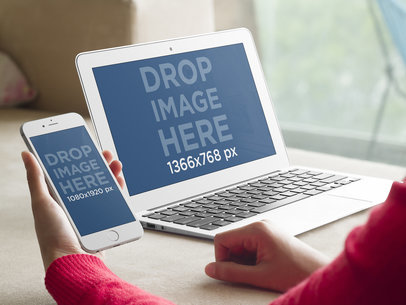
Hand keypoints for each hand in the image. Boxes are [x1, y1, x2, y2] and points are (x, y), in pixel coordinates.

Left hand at [21, 150, 123, 270]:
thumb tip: (26, 154)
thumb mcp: (41, 202)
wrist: (73, 260)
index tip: (84, 146)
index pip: (70, 172)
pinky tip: (119, 180)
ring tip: (115, 164)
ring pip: (104, 186)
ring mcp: (91, 211)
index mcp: (59, 197)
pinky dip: (118, 189)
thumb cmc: (53, 235)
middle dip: (99, 163)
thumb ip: (35, 178)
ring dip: (111, 173)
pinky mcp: (105, 219)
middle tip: (104, 153)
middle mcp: (76, 203)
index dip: (78, 159)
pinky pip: (114, 200)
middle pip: (90, 177)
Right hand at [205, 220, 328, 291]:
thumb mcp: (259, 275)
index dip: (221, 258)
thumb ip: (231, 272)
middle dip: (234, 260)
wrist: (320, 272)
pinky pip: (249, 246)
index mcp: (256, 229)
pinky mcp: (270, 236)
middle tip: (251, 274)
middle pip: (230, 241)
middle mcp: (260, 225)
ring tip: (262, 271)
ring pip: (239, 245)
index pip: (221, 239)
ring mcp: (265, 230)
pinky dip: (251, 259)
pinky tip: (265, 267)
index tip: (231, 272)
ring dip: (244, 261)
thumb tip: (210, 269)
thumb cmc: (296, 272)